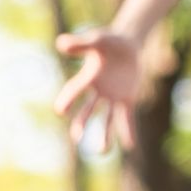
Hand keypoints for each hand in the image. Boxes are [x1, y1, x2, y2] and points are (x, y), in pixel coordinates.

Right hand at [53, 28, 142, 150]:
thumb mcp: (97, 39)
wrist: (127, 44)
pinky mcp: (127, 98)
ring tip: (102, 151)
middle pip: (87, 111)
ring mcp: (112, 97)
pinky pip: (127, 117)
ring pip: (107, 119)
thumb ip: (81, 44)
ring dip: (105, 134)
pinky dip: (128, 130)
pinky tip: (130, 145)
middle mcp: (97, 92)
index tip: (60, 110)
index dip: (67, 100)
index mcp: (87, 78)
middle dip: (82, 124)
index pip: (74, 91)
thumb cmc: (108, 41)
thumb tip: (61, 43)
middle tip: (77, 139)